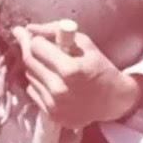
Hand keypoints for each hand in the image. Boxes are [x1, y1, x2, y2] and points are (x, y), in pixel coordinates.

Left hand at [12, 21, 142, 129]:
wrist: (113, 100)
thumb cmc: (99, 67)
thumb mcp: (84, 43)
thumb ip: (55, 32)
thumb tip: (30, 28)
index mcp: (70, 70)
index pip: (36, 46)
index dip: (37, 38)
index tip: (39, 36)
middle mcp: (59, 90)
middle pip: (29, 61)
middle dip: (29, 47)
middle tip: (29, 40)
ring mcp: (55, 105)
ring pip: (29, 75)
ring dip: (35, 65)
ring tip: (48, 62)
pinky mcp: (52, 114)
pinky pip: (32, 90)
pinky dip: (38, 82)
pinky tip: (50, 79)